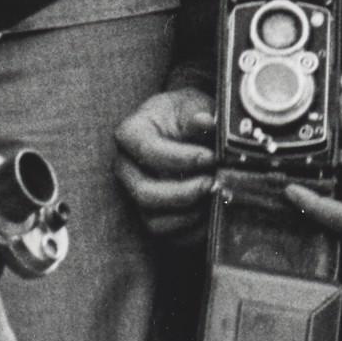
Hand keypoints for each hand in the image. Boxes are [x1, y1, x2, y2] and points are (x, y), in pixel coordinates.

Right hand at [114, 86, 219, 239]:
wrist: (188, 129)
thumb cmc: (187, 114)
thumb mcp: (194, 105)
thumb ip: (199, 115)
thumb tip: (204, 121)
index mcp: (130, 134)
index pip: (147, 151)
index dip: (181, 158)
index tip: (210, 157)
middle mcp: (126, 168)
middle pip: (144, 194)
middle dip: (184, 193)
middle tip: (213, 182)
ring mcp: (137, 195)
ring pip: (154, 220)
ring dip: (189, 214)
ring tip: (215, 197)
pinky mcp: (153, 215)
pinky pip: (169, 235)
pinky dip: (193, 230)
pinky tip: (213, 213)